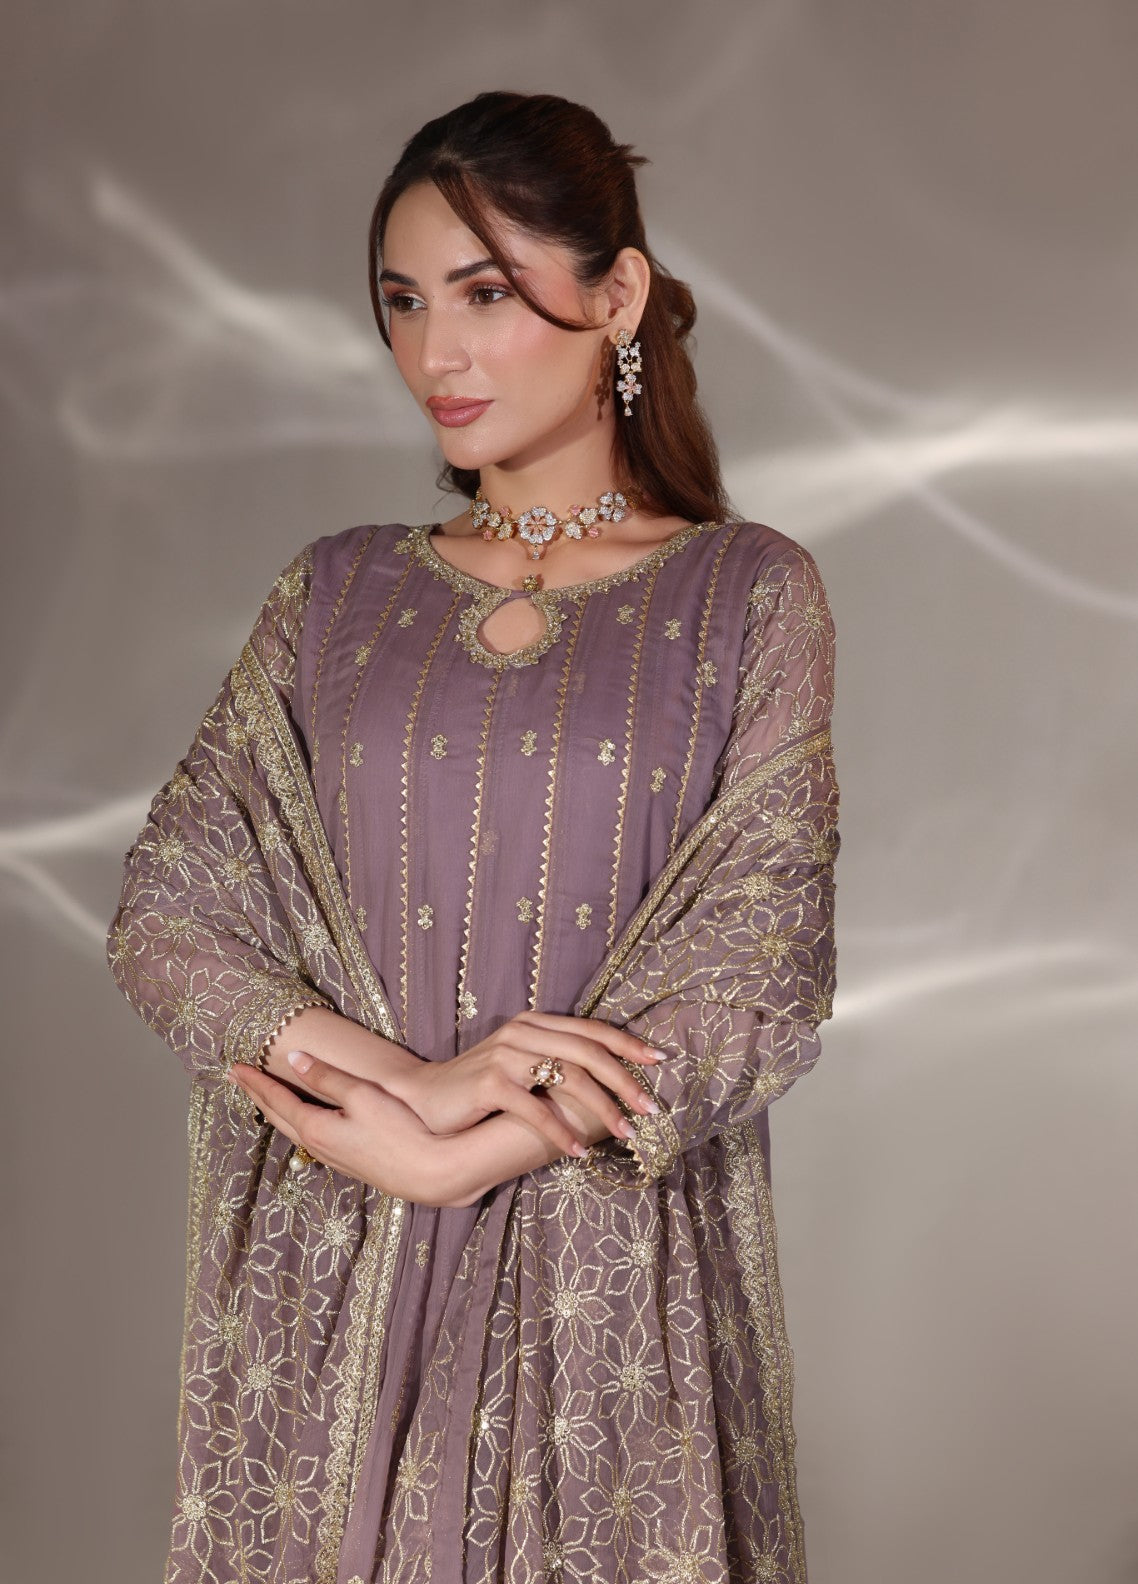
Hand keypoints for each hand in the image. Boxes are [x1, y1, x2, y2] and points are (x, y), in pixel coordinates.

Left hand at [225, 1056, 454, 1206]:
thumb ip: (328, 1077)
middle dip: (256, 1096)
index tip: (235, 1066)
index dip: (255, 1082)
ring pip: (292, 1131)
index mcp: (316, 1128)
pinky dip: (295, 1123)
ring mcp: (333, 1158)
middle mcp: (318, 1146)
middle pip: (277, 1117)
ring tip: (263, 1097)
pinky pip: (309, 1139)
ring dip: (275, 1111)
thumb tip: (295, 1059)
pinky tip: (302, 1122)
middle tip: (237, 1078)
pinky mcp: (349, 1163)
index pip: (276, 1100)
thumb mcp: (363, 1095)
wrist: (430, 1173)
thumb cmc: (400, 1130)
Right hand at [404, 1010, 664, 1157]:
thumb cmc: (480, 1089)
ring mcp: (505, 1055)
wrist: (423, 1099)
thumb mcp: (521, 1068)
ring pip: (570, 1076)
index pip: (590, 1029)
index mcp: (534, 1024)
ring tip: (625, 1134)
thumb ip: (555, 1064)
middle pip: (588, 1051)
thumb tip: (610, 1084)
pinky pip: (536, 1109)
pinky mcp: (490, 1083)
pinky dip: (562, 1132)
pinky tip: (578, 1152)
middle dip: (625, 1081)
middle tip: (650, 1108)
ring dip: (603, 1108)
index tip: (660, 1062)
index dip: (628, 1044)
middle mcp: (522, 1032)